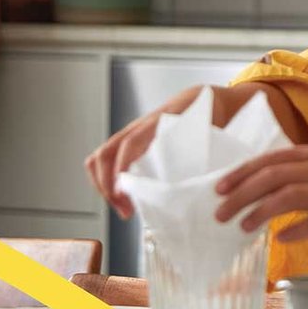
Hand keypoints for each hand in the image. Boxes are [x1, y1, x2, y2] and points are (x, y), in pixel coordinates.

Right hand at [85, 84, 256, 219]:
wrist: (200, 98)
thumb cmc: (205, 116)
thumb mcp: (206, 130)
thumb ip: (203, 149)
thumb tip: (206, 183)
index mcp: (157, 123)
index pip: (130, 143)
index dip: (122, 168)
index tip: (123, 191)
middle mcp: (137, 127)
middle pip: (105, 153)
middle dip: (106, 184)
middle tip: (125, 210)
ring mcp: (130, 134)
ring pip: (100, 156)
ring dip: (103, 184)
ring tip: (123, 207)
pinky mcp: (128, 142)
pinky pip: (107, 158)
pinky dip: (106, 179)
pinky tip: (123, 197)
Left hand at [213, 147, 307, 242]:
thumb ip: (300, 171)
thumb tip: (266, 186)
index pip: (270, 160)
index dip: (242, 173)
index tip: (219, 187)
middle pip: (273, 178)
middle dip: (241, 194)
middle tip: (219, 213)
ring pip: (290, 196)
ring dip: (261, 212)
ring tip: (243, 227)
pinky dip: (294, 231)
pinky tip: (278, 238)